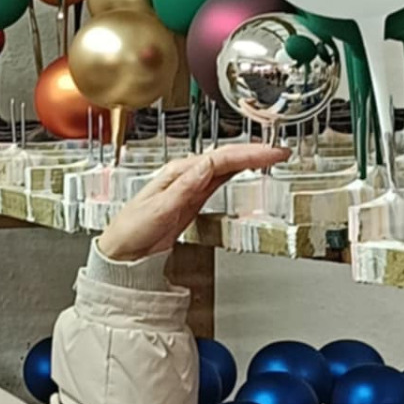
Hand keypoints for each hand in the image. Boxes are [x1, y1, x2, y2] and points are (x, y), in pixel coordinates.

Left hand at [98, 144, 289, 262]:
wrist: (123, 252)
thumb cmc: (132, 230)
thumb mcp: (160, 208)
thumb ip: (185, 187)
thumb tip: (207, 165)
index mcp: (179, 172)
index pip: (220, 158)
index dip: (248, 154)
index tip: (270, 153)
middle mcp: (186, 175)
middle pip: (226, 158)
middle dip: (254, 153)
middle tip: (280, 152)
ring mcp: (191, 187)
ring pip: (225, 166)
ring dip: (249, 160)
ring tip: (271, 156)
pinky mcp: (193, 200)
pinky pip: (220, 180)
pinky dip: (237, 172)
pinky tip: (247, 170)